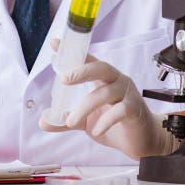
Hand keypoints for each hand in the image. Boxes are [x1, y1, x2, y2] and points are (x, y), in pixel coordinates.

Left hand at [39, 40, 174, 159]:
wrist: (141, 141)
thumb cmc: (114, 123)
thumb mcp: (86, 121)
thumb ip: (67, 119)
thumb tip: (43, 122)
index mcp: (103, 78)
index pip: (87, 60)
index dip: (72, 52)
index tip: (54, 43)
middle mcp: (116, 81)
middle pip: (101, 68)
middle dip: (82, 71)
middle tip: (64, 79)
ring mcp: (128, 94)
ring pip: (105, 93)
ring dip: (85, 107)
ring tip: (71, 121)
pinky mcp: (135, 110)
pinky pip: (120, 111)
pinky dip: (105, 120)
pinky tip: (96, 130)